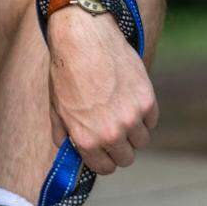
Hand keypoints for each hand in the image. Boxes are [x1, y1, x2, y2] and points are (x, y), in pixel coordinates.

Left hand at [47, 6, 157, 174]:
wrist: (83, 37)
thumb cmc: (65, 71)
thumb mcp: (56, 107)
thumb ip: (64, 135)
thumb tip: (71, 151)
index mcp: (86, 139)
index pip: (105, 168)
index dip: (103, 159)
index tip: (102, 148)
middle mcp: (110, 133)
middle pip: (126, 158)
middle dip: (118, 147)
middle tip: (111, 129)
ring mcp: (131, 117)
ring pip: (141, 141)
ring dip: (133, 131)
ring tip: (119, 111)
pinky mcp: (147, 100)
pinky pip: (151, 120)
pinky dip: (144, 114)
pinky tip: (129, 98)